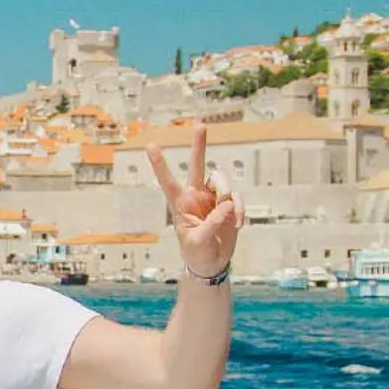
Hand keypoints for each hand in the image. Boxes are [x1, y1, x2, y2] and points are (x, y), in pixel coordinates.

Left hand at [146, 124, 244, 278]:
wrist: (211, 263)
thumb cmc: (196, 253)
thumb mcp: (198, 242)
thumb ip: (211, 224)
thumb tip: (225, 205)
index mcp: (180, 204)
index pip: (167, 181)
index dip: (160, 164)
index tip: (150, 146)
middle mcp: (196, 196)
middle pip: (198, 166)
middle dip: (199, 146)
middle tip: (200, 125)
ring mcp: (213, 199)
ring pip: (222, 181)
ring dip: (228, 195)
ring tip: (228, 218)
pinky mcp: (229, 205)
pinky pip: (237, 198)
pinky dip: (239, 210)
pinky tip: (236, 225)